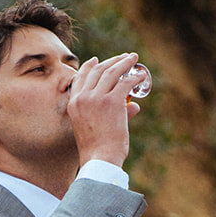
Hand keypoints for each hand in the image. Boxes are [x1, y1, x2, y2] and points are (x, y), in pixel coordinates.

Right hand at [64, 52, 142, 168]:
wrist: (100, 159)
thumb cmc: (97, 149)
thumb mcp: (93, 127)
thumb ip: (112, 112)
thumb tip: (134, 105)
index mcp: (74, 103)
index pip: (80, 78)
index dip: (89, 66)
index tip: (96, 60)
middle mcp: (83, 98)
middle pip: (98, 71)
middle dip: (112, 61)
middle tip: (123, 57)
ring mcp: (97, 98)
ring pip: (112, 73)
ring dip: (124, 63)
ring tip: (133, 59)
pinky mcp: (112, 102)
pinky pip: (126, 83)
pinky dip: (134, 77)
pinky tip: (141, 76)